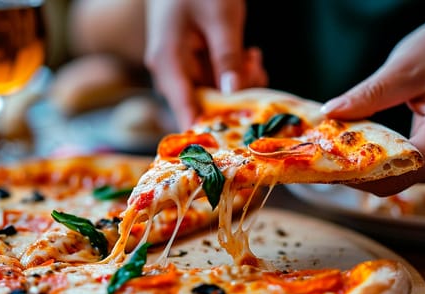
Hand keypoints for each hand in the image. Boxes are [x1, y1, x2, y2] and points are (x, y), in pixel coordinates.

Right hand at [145, 0, 266, 129]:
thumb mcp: (220, 19)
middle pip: (203, 104)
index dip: (207, 131)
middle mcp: (171, 70)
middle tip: (256, 73)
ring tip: (253, 58)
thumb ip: (227, 59)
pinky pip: (215, 77)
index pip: (184, 111)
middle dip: (235, 97)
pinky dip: (234, 71)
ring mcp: (181, 65)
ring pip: (213, 91)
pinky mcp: (193, 59)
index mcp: (168, 63)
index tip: (233, 144)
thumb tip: (233, 95)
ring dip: (239, 82)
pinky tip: (248, 56)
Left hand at [321, 1, 424, 195]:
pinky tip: (356, 149)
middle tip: (315, 155)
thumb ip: (369, 94)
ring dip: (363, 168)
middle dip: (352, 171)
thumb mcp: (407, 65)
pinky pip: (405, 173)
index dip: (356, 173)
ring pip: (397, 181)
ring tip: (331, 149)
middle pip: (395, 181)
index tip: (321, 164)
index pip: (398, 171)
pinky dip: (379, 163)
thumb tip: (330, 113)